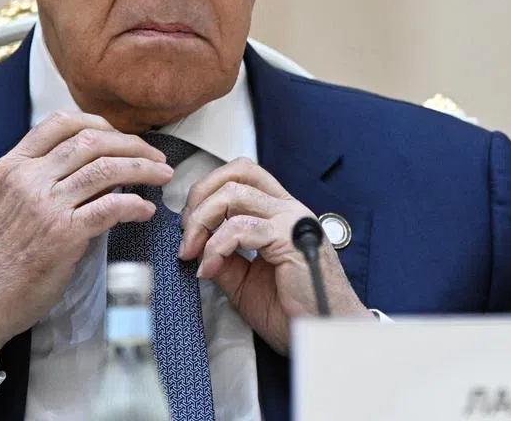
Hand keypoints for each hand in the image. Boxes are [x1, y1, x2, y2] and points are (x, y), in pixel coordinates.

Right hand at [0, 111, 171, 363]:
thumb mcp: (10, 201)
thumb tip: (97, 167)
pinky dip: (135, 204)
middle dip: (131, 144)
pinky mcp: (64, 234)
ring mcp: (46, 205)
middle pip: (90, 141)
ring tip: (163, 174)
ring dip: (143, 168)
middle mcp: (29, 179)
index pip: (59, 123)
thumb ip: (44, 179)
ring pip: (106, 169)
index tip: (120, 134)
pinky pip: (111, 207)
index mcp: (13, 166)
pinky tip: (145, 209)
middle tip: (154, 155)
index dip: (98, 123)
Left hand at [179, 159, 371, 354]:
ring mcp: (290, 221)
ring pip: (233, 195)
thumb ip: (223, 257)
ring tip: (192, 252)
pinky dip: (215, 246)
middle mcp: (287, 209)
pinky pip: (240, 228)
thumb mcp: (244, 280)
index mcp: (279, 213)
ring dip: (202, 222)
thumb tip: (193, 244)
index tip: (189, 224)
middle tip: (186, 233)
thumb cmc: (293, 311)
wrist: (324, 335)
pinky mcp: (289, 238)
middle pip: (235, 174)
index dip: (207, 190)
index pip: (241, 174)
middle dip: (200, 198)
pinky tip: (209, 267)